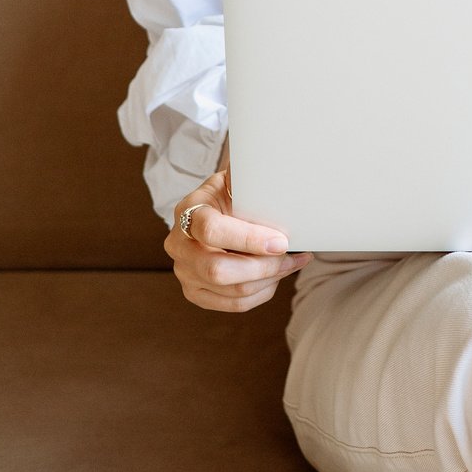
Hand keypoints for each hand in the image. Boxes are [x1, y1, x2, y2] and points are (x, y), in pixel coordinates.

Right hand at [166, 164, 312, 311]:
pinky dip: (262, 292)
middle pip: (218, 270)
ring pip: (232, 291)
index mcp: (188, 211)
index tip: (281, 241)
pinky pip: (234, 304)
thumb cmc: (229, 194)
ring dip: (270, 279)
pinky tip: (277, 275)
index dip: (249, 239)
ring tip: (292, 262)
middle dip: (263, 267)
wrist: (212, 211)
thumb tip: (276, 166)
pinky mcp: (195, 292)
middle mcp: (179, 245)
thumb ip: (248, 177)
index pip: (212, 230)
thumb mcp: (235, 178)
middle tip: (292, 254)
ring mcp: (184, 272)